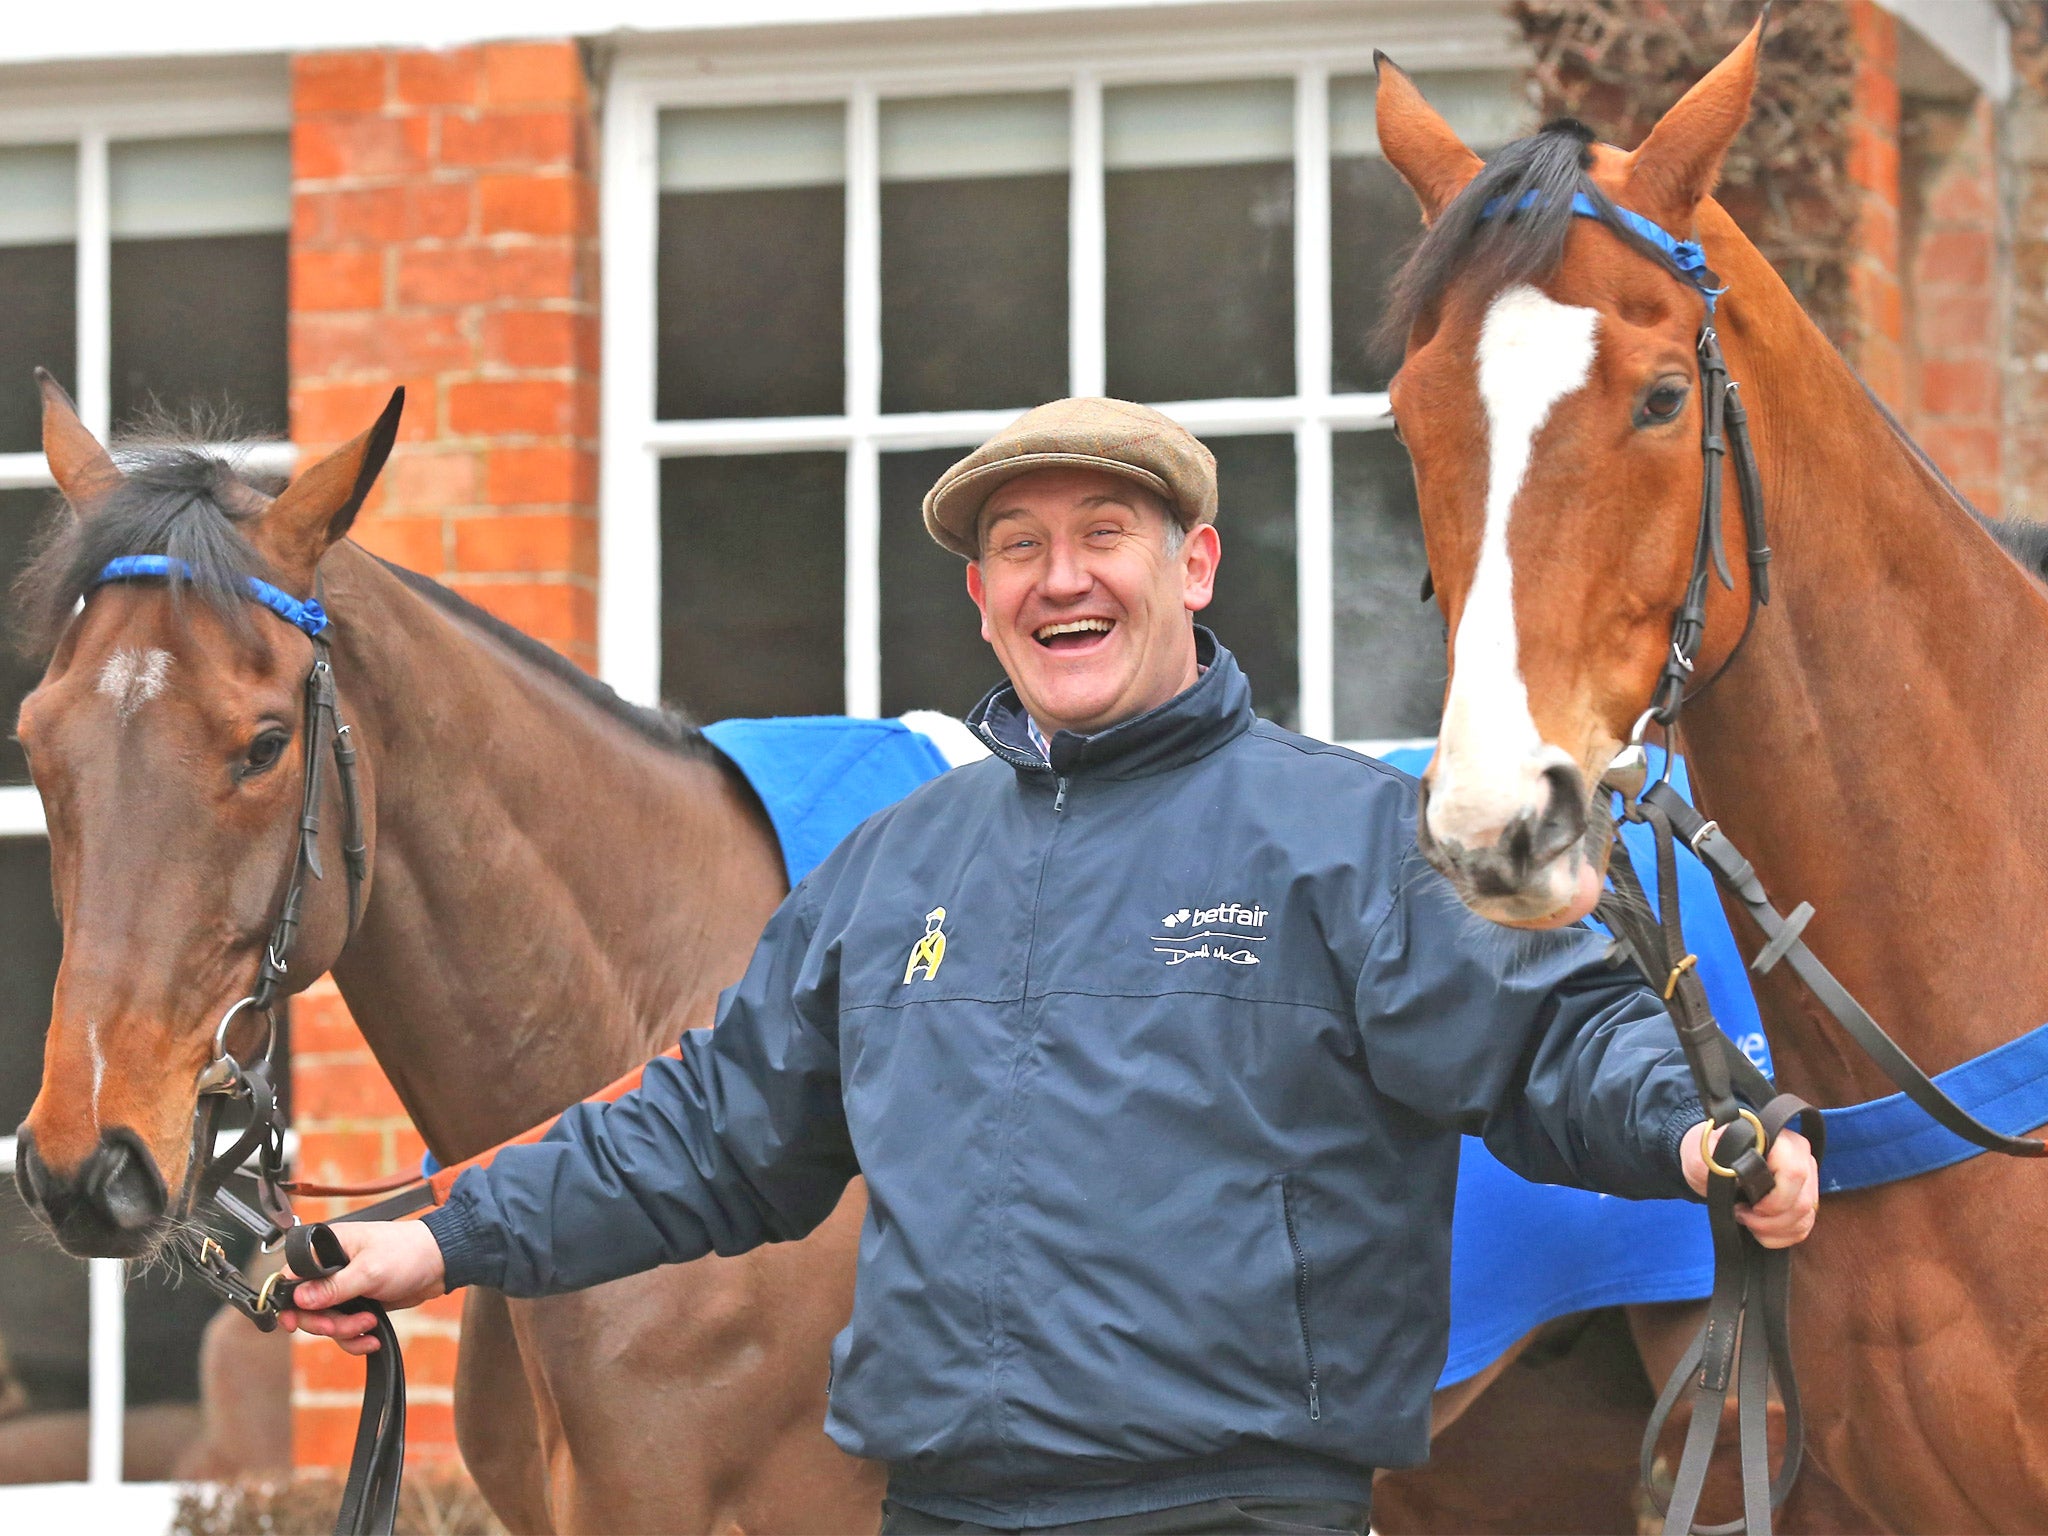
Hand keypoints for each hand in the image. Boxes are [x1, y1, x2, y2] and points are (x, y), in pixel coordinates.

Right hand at [275, 1221, 447, 1354]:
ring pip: (325, 1321)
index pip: (292, 1276)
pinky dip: (354, 1338)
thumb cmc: (408, 1252)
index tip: (294, 1322)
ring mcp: (344, 1287)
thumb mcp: (369, 1270)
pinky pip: (344, 1328)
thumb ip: (334, 1287)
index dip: (289, 1301)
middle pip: (306, 1306)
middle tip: (341, 1327)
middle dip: (324, 1322)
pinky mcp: (357, 1303)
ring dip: (344, 1330)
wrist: (441, 1263)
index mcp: (327, 1247)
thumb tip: (300, 1299)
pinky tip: (371, 1339)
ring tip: (368, 1325)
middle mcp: (331, 1267)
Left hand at [1681, 1120, 1817, 1247]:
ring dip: (1773, 1230)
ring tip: (1746, 1220)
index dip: (1774, 1198)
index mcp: (1780, 1141)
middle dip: (1770, 1220)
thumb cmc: (1708, 1154)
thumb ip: (1710, 1153)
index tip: (1748, 1206)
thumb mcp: (1700, 1151)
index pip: (1794, 1172)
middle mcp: (1802, 1159)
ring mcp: (1806, 1182)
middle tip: (1741, 1215)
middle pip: (1803, 1203)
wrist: (1710, 1165)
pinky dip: (1779, 1237)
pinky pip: (1802, 1228)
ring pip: (1804, 1218)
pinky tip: (1758, 1230)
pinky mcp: (1803, 1201)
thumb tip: (1724, 1157)